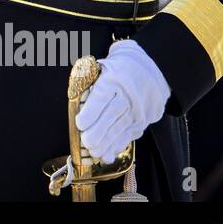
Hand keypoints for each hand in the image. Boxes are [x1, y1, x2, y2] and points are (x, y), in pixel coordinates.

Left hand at [75, 40, 170, 163]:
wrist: (150, 69)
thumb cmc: (117, 70)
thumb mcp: (101, 68)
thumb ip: (87, 82)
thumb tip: (73, 98)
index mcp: (114, 79)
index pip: (102, 96)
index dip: (91, 113)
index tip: (80, 124)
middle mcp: (128, 95)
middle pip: (112, 115)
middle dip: (98, 132)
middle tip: (86, 142)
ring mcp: (138, 109)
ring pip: (121, 128)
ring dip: (107, 143)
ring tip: (94, 152)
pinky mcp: (143, 120)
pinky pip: (129, 135)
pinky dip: (117, 146)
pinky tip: (107, 154)